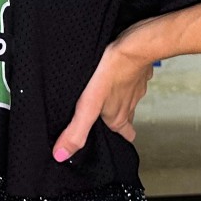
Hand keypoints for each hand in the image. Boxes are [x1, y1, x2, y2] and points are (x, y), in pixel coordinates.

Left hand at [52, 37, 155, 161]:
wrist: (135, 46)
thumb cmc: (112, 74)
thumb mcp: (89, 106)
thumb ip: (76, 130)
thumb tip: (61, 155)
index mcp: (119, 117)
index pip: (124, 136)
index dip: (118, 139)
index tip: (109, 140)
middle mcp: (130, 105)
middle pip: (125, 117)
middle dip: (115, 119)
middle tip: (102, 116)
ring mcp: (136, 87)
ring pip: (128, 98)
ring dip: (118, 97)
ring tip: (104, 93)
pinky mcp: (139, 70)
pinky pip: (131, 77)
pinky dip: (124, 77)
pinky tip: (114, 72)